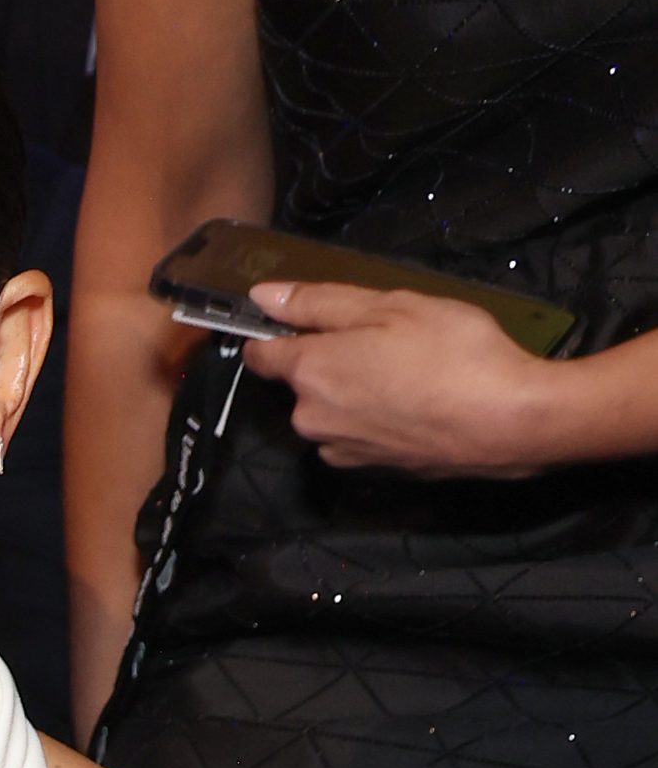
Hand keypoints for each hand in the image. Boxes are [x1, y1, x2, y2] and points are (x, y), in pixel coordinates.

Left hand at [240, 281, 574, 476]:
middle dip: (332, 359)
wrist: (506, 422)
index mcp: (310, 373)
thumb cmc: (451, 352)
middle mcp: (311, 419)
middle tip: (386, 337)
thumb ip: (319, 301)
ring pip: (331, 410)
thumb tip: (263, 296)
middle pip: (302, 383)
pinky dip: (376, 418)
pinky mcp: (369, 471)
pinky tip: (415, 402)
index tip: (302, 320)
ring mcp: (339, 451)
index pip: (261, 354)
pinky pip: (358, 434)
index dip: (275, 332)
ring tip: (407, 371)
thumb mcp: (388, 306)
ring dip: (354, 389)